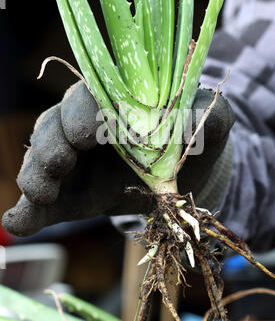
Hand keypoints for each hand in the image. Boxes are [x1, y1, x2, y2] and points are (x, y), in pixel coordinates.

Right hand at [2, 81, 233, 235]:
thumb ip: (207, 115)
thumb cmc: (194, 143)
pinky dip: (27, 212)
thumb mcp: (210, 125)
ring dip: (35, 175)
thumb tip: (190, 117)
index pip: (89, 96)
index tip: (88, 134)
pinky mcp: (69, 196)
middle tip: (61, 163)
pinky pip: (41, 203)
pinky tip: (18, 224)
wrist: (181, 179)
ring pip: (39, 159)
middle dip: (52, 142)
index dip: (83, 112)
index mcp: (117, 103)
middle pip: (54, 125)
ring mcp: (73, 162)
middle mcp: (85, 127)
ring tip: (42, 195)